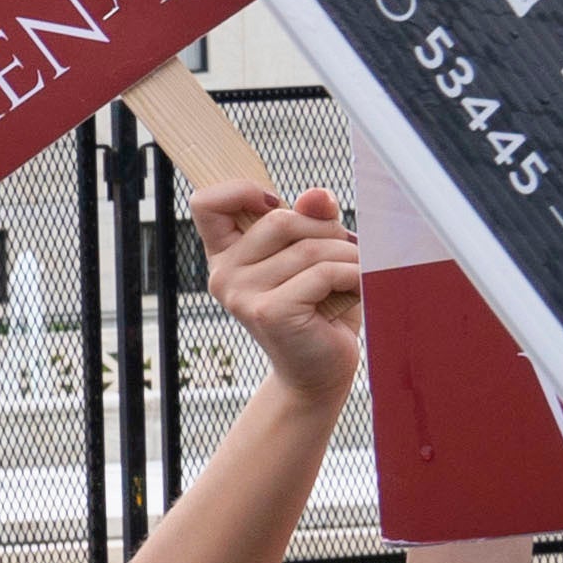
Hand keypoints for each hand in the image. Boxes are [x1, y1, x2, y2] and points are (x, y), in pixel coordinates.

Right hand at [199, 181, 363, 407]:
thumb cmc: (318, 311)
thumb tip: (316, 196)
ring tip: (354, 273)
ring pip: (308, 247)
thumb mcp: (315, 254)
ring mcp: (242, 295)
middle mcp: (225, 274)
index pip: (207, 203)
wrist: (319, 371)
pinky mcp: (268, 312)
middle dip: (324, 229)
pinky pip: (322, 272)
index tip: (276, 205)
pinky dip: (352, 275)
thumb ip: (311, 220)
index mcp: (226, 255)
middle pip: (278, 218)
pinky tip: (355, 289)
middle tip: (342, 251)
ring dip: (347, 255)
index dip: (241, 191)